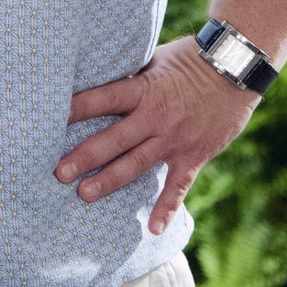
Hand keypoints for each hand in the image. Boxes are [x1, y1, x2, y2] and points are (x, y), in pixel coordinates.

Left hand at [53, 35, 260, 234]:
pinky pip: (178, 186)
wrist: (236, 68)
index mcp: (144, 88)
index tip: (50, 117)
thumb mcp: (156, 59)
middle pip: (114, 139)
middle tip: (58, 173)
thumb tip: (99, 73)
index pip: (103, 98)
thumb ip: (132, 74)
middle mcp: (156, 116)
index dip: (77, 107)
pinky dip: (166, 209)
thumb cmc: (192, 57)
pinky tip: (153, 229)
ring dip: (109, 181)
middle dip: (84, 157)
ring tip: (84, 195)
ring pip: (136, 164)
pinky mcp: (194, 155)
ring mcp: (175, 139)